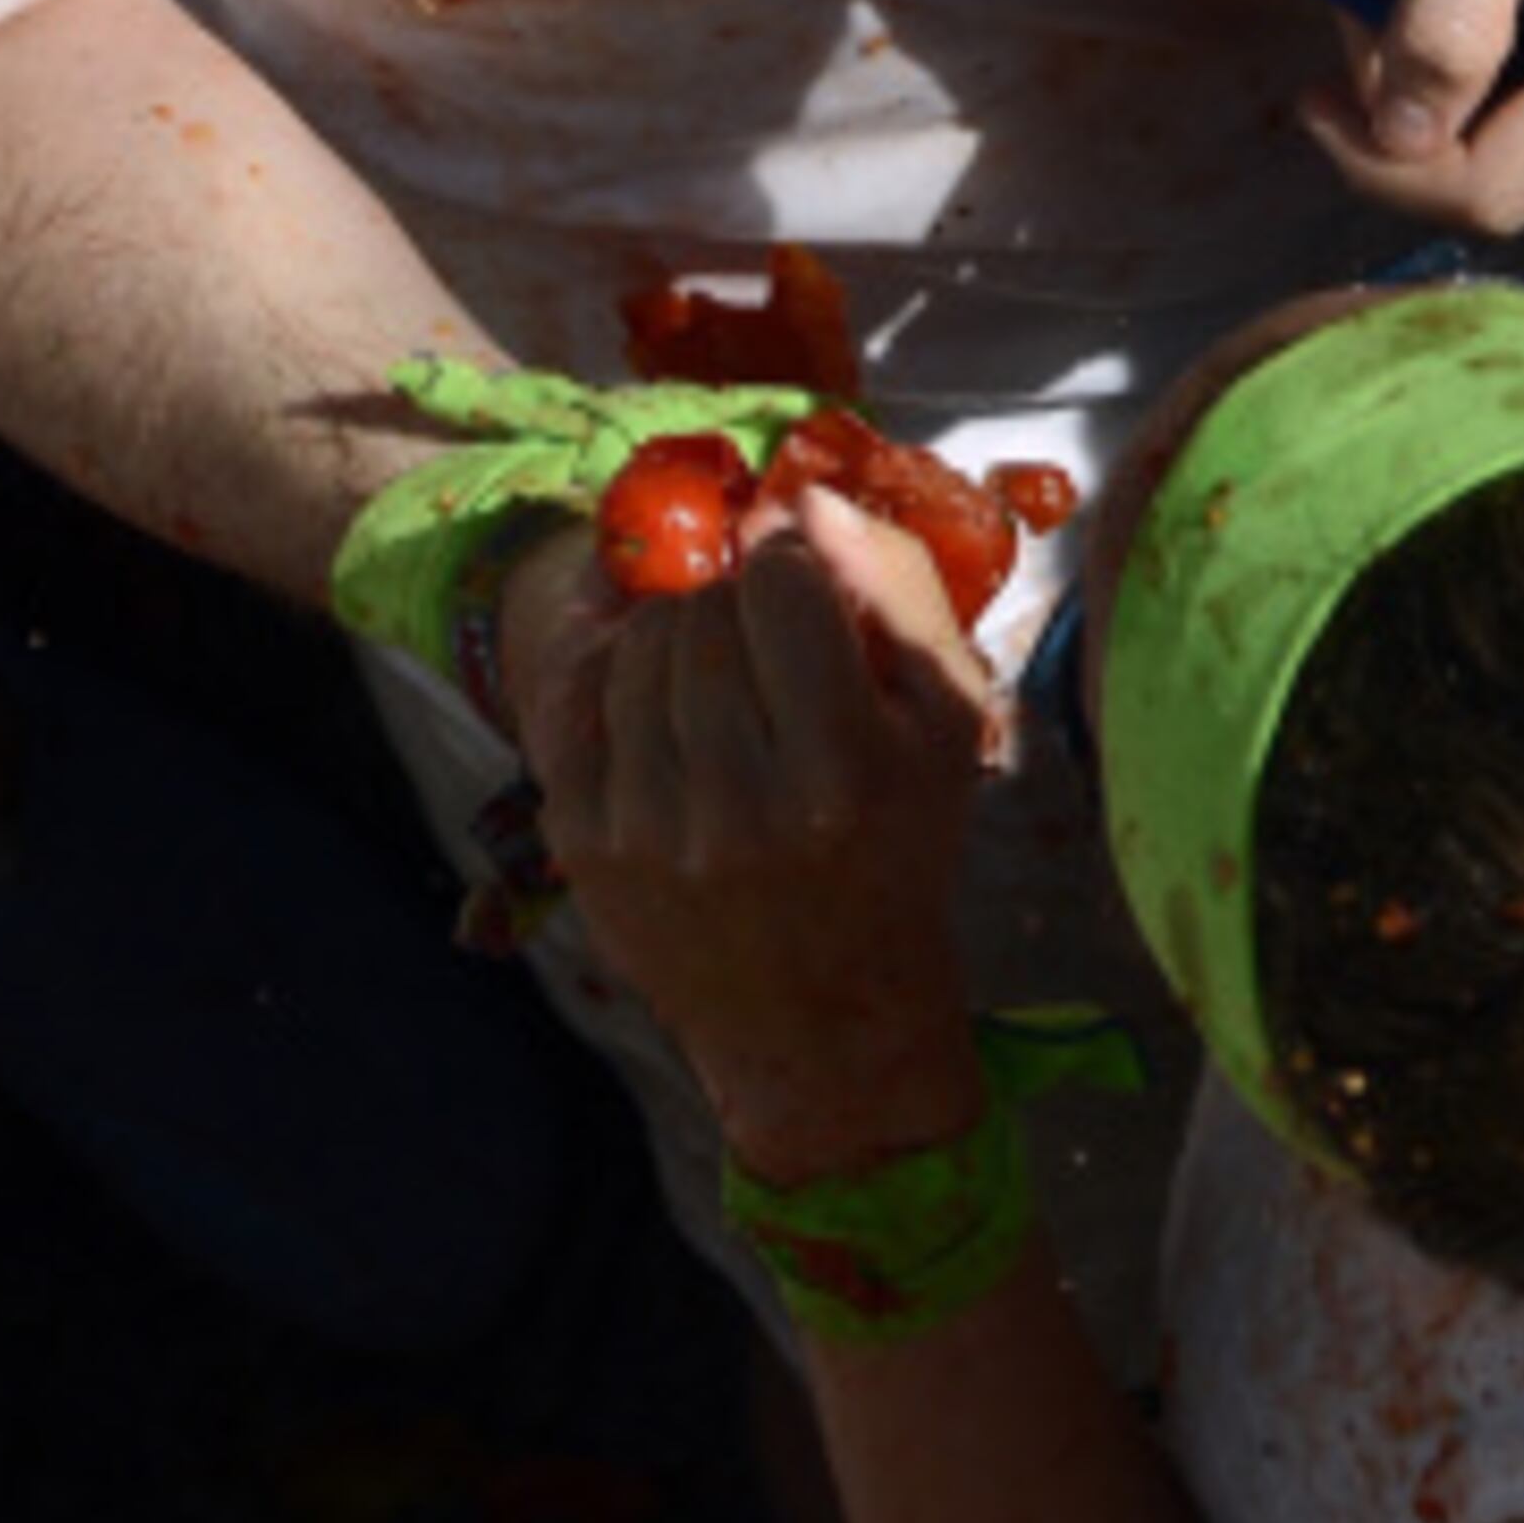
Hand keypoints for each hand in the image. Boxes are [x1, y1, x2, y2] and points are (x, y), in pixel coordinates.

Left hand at [517, 490, 997, 1167]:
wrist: (824, 1024)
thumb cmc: (899, 855)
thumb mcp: (946, 726)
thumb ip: (894, 591)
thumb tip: (803, 499)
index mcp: (846, 773)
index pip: (782, 583)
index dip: (792, 566)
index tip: (802, 591)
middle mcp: (742, 807)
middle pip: (703, 610)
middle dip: (734, 603)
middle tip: (761, 643)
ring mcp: (651, 830)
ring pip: (637, 646)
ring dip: (676, 636)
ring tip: (716, 681)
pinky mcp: (585, 846)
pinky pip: (577, 699)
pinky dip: (616, 680)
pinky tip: (658, 708)